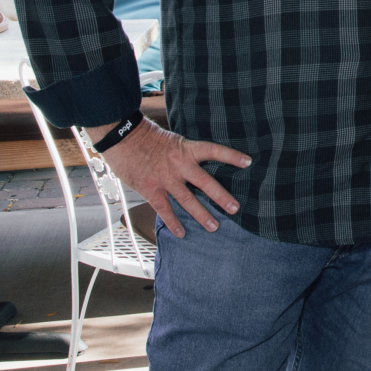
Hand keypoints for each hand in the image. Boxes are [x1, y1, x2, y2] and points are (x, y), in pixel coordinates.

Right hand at [100, 121, 250, 238]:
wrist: (122, 137)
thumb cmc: (146, 137)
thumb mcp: (171, 140)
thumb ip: (183, 154)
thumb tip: (195, 166)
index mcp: (186, 149)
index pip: (214, 151)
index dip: (231, 156)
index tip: (248, 162)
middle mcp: (179, 165)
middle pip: (206, 183)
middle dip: (221, 197)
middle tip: (235, 209)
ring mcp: (165, 179)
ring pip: (187, 200)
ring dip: (201, 215)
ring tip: (213, 227)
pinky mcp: (151, 189)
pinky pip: (164, 209)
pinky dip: (173, 222)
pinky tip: (181, 233)